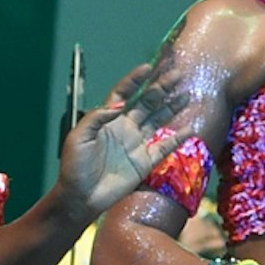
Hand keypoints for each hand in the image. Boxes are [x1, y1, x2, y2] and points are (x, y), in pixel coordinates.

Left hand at [53, 58, 216, 228]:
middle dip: (162, 88)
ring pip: (159, 120)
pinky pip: (164, 147)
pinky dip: (177, 138)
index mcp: (108, 118)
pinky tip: (189, 128)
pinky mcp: (145, 162)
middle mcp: (125, 127)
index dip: (135, 80)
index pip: (125, 93)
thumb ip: (98, 117)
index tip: (147, 68)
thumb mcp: (79, 136)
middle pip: (147, 103)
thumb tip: (120, 103)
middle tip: (177, 75)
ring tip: (186, 94)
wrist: (81, 196)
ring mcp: (137, 144)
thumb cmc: (75, 166)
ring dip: (172, 107)